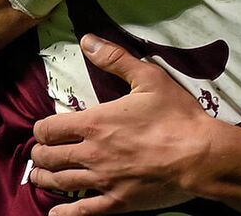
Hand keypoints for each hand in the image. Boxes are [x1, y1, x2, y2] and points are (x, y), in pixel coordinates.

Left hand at [30, 35, 210, 214]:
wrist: (200, 156)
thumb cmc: (176, 116)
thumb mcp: (148, 78)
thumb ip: (115, 59)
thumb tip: (86, 41)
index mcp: (94, 123)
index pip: (49, 128)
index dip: (41, 129)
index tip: (44, 129)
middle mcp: (91, 153)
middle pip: (49, 157)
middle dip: (40, 153)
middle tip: (41, 152)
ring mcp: (102, 181)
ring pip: (59, 182)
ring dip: (44, 178)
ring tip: (41, 176)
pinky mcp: (116, 202)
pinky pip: (80, 212)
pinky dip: (62, 213)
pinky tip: (55, 212)